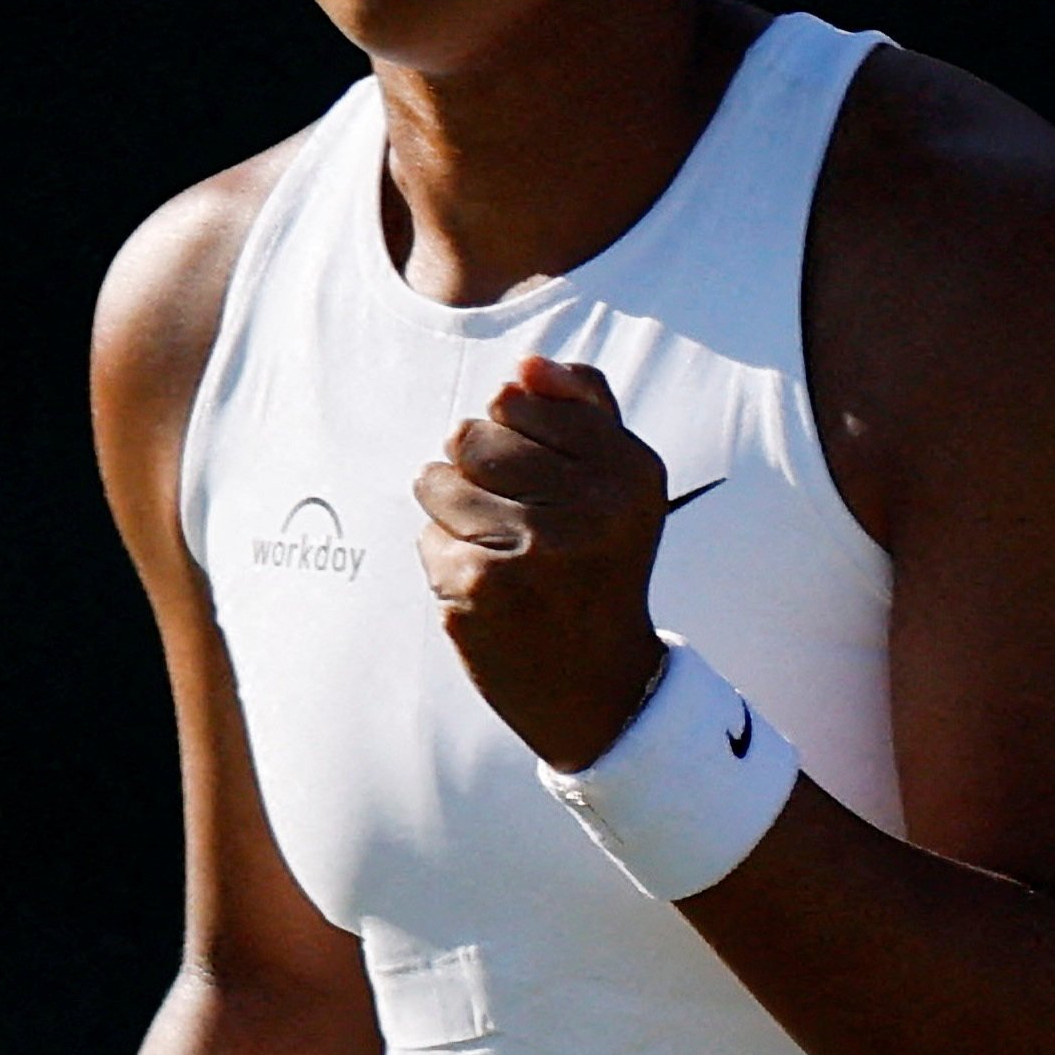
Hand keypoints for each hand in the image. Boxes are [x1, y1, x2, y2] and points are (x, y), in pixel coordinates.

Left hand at [414, 355, 672, 771]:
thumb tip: (524, 367)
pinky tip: (486, 584)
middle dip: (472, 464)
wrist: (602, 687)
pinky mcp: (478, 590)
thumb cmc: (603, 562)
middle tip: (508, 508)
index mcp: (627, 471)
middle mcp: (586, 508)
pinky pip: (427, 537)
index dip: (511, 426)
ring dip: (451, 508)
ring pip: (436, 482)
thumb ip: (583, 407)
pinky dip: (447, 557)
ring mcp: (530, 550)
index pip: (518, 397)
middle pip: (469, 435)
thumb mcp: (622, 480)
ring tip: (493, 542)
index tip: (539, 468)